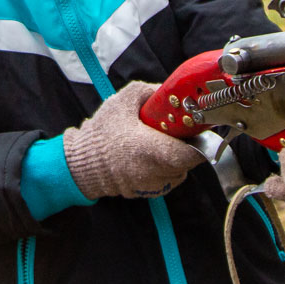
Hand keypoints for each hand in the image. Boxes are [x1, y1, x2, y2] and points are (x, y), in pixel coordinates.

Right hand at [62, 82, 206, 199]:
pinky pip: (168, 178)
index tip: (196, 128)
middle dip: (187, 144)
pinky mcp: (150, 193)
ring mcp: (154, 186)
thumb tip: (171, 90)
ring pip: (180, 170)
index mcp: (154, 150)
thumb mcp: (123, 100)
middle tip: (174, 130)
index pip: (195, 154)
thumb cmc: (102, 133)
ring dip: (175, 157)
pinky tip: (148, 155)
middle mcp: (157, 172)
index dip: (201, 140)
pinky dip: (164, 167)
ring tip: (157, 142)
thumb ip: (151, 91)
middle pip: (189, 161)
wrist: (83, 163)